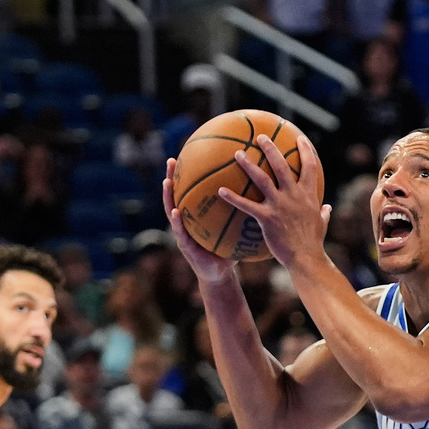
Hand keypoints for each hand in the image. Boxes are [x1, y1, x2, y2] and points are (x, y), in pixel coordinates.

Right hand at [162, 158, 236, 283]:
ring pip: (172, 210)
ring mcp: (184, 233)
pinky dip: (176, 221)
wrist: (220, 274)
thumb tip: (261, 193)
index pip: (194, 191)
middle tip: (172, 160)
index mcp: (198, 215)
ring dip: (168, 196)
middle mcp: (188, 221)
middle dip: (174, 178)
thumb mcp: (236, 229)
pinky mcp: (186, 247)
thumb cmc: (228, 250)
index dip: (191, 175)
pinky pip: (181, 232)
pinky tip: (175, 211)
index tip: (191, 154)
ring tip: (167, 182)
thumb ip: (242, 213)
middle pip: (179, 195)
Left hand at [224, 135, 331, 266]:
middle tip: (260, 137)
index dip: (306, 151)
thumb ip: (324, 214)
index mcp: (309, 195)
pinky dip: (233, 197)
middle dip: (271, 148)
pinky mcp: (267, 218)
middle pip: (281, 165)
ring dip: (249, 165)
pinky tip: (220, 190)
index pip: (310, 167)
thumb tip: (328, 208)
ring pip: (262, 179)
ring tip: (237, 153)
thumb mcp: (322, 224)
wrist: (306, 257)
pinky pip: (246, 205)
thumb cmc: (313, 243)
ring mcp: (280, 205)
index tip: (300, 138)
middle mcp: (294, 196)